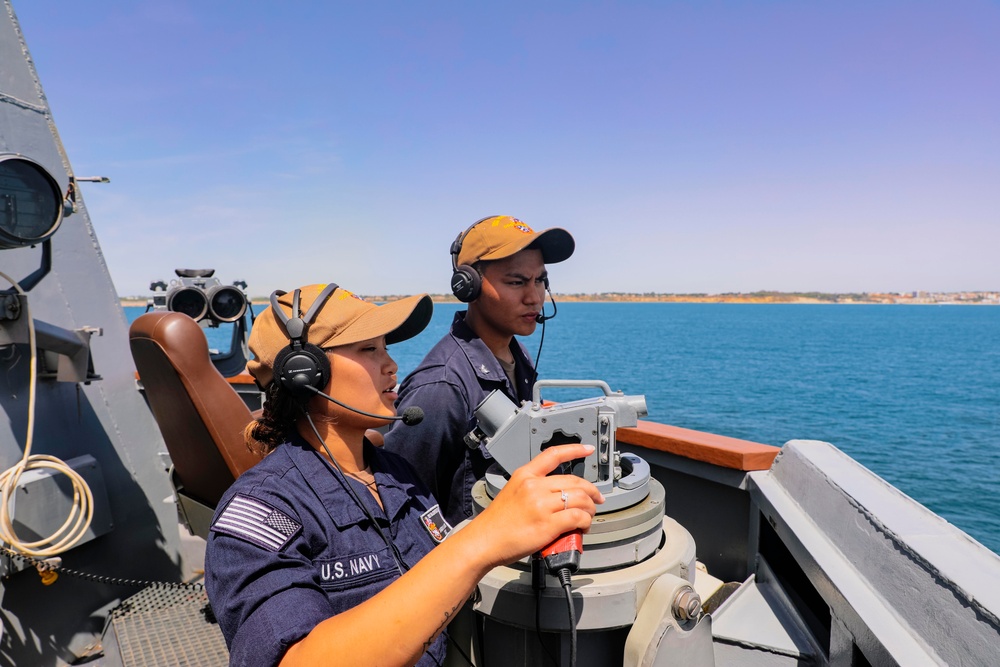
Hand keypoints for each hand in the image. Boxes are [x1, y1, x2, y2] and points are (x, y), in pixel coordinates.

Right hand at [465, 444, 603, 568]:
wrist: (484, 541)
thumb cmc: (497, 523)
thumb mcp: (512, 492)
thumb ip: (534, 488)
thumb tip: (558, 496)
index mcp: (524, 475)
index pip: (553, 455)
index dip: (574, 450)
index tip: (586, 449)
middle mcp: (534, 486)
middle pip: (574, 481)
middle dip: (591, 491)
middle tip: (596, 499)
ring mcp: (541, 505)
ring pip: (580, 499)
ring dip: (590, 508)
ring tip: (588, 516)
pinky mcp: (548, 524)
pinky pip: (578, 517)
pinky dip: (585, 522)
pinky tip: (582, 527)